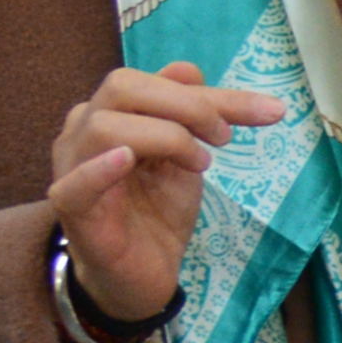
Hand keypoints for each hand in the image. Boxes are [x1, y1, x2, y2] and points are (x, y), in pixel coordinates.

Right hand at [51, 61, 285, 320]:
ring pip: (105, 126)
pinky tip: (126, 160)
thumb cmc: (156, 211)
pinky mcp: (74, 209)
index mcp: (110, 113)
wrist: (142, 274)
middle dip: (187, 105)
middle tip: (224, 137)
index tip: (268, 111)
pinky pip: (75, 183)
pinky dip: (99, 169)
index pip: (153, 82)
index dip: (211, 94)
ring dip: (164, 136)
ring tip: (199, 163)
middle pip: (123, 87)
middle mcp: (83, 131)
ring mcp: (73, 168)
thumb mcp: (187, 159)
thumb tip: (188, 68)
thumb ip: (190, 115)